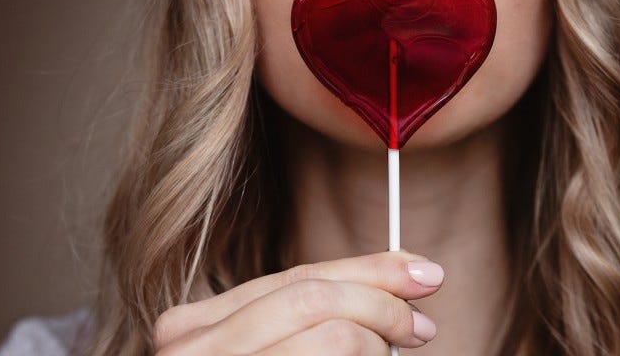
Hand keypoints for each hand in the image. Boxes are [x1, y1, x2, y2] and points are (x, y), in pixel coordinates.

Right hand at [152, 251, 443, 354]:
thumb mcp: (266, 352)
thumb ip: (313, 317)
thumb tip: (402, 274)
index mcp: (196, 328)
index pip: (298, 277)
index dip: (370, 271)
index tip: (424, 273)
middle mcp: (195, 348)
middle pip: (316, 297)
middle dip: (383, 305)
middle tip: (420, 328)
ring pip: (336, 337)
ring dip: (375, 348)